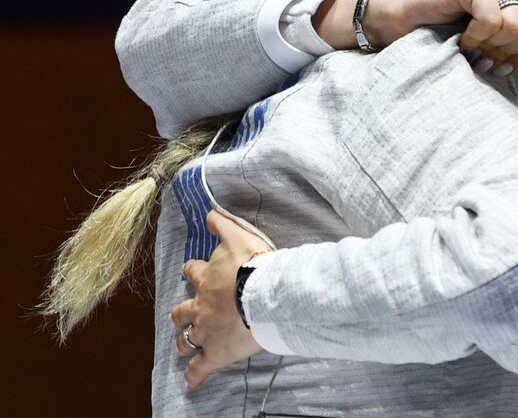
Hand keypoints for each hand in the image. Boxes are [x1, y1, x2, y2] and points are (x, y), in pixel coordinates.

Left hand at [170, 211, 266, 389]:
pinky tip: (190, 381)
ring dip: (184, 342)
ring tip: (182, 345)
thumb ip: (223, 225)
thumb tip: (209, 211)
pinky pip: (200, 367)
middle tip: (178, 315)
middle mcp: (200, 306)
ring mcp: (205, 331)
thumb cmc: (254, 265)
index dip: (192, 271)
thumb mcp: (238, 237)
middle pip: (183, 311)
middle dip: (180, 313)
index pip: (194, 272)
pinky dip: (194, 375)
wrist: (263, 295)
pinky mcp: (215, 352)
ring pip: (187, 339)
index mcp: (206, 279)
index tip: (191, 271)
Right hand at [316, 0, 517, 71]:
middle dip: (510, 54)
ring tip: (472, 45)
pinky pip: (493, 21)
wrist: (405, 27)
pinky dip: (476, 38)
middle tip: (485, 55)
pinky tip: (461, 36)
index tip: (501, 61)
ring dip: (491, 47)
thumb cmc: (453, 36)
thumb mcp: (506, 46)